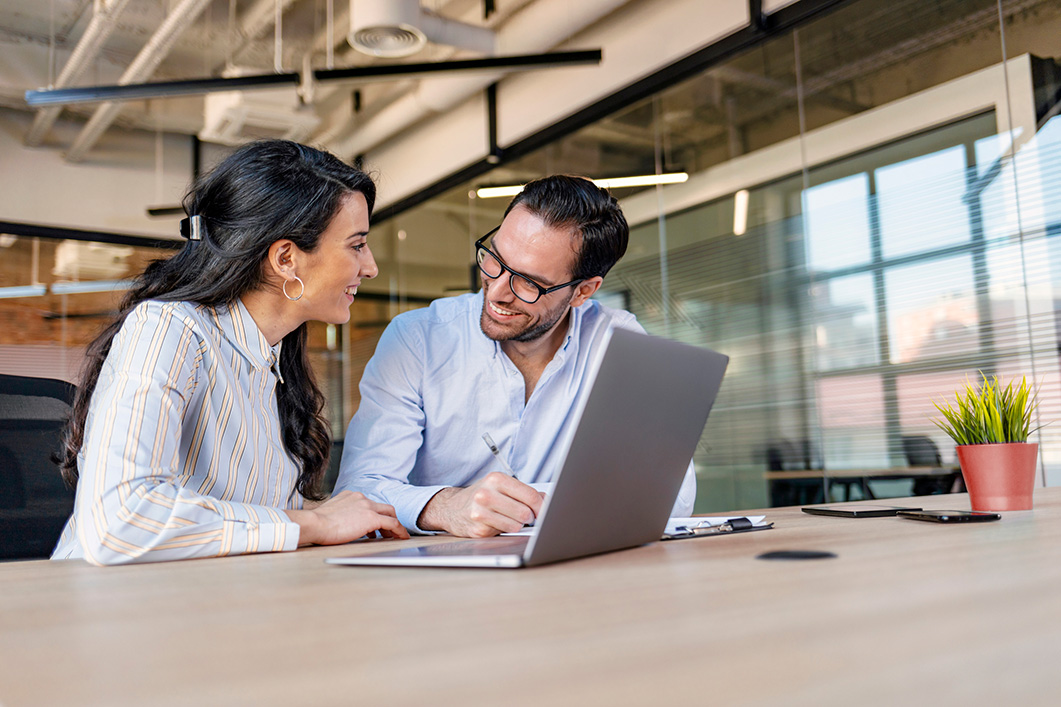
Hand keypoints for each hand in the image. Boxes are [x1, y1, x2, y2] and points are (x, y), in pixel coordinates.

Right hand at [286, 490, 408, 546]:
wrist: (315, 524)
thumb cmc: (317, 523)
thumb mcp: (330, 513)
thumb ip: (341, 514)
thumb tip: (345, 524)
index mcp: (351, 496)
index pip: (369, 504)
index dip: (374, 514)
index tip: (374, 525)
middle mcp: (361, 498)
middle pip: (383, 507)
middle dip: (387, 518)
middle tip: (387, 531)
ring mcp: (367, 506)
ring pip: (390, 513)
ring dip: (393, 525)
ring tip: (393, 537)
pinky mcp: (372, 517)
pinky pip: (393, 524)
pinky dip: (399, 531)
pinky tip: (401, 538)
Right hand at [417, 472, 544, 536]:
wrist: (452, 508)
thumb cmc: (482, 496)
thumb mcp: (501, 486)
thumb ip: (525, 492)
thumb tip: (547, 501)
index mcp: (496, 479)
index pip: (530, 495)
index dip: (542, 506)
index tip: (544, 511)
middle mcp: (486, 494)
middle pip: (525, 512)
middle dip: (530, 517)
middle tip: (526, 516)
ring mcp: (480, 512)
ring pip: (517, 525)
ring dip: (519, 525)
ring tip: (510, 518)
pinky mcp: (478, 530)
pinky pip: (505, 533)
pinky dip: (506, 530)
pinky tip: (497, 524)